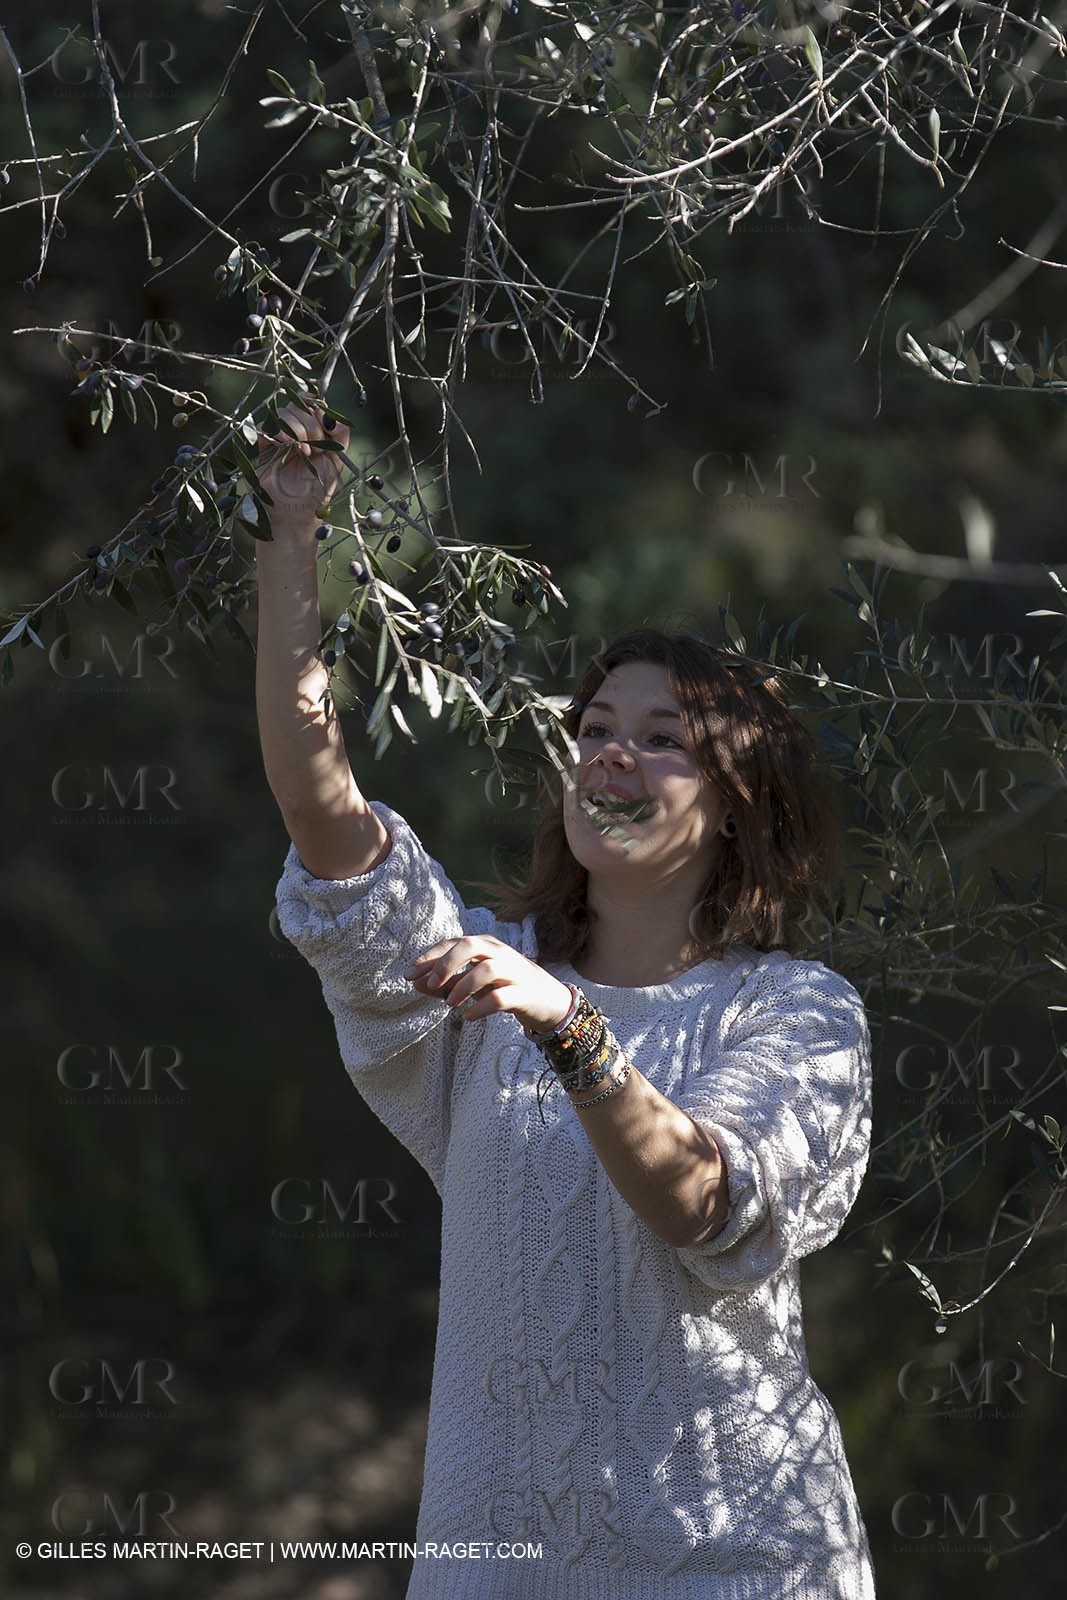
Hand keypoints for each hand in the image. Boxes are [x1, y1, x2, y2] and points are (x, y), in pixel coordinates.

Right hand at [255, 398, 350, 526]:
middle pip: (298, 406)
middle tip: (314, 449)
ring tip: (303, 452)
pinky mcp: (263, 446)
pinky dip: (279, 430)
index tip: (325, 425)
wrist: (294, 513)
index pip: (312, 404)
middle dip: (310, 424)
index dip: (317, 408)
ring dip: (297, 428)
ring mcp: (278, 438)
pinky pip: (266, 425)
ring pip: (284, 413)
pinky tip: (289, 445)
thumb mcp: (337, 460)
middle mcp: (295, 432)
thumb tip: (329, 412)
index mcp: (313, 432)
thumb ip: (340, 433)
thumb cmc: (317, 491)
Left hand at [402, 935, 573, 1035]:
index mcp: (485, 945)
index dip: (429, 957)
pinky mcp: (524, 994)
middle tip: (431, 985)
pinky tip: (468, 1017)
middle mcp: (499, 953)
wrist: (547, 1001)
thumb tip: (414, 982)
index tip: (408, 975)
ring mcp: (514, 972)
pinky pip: (500, 998)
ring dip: (463, 987)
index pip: (454, 942)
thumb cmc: (504, 987)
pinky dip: (481, 1007)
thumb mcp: (472, 983)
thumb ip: (444, 981)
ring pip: (486, 970)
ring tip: (450, 1004)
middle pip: (471, 946)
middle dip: (447, 964)